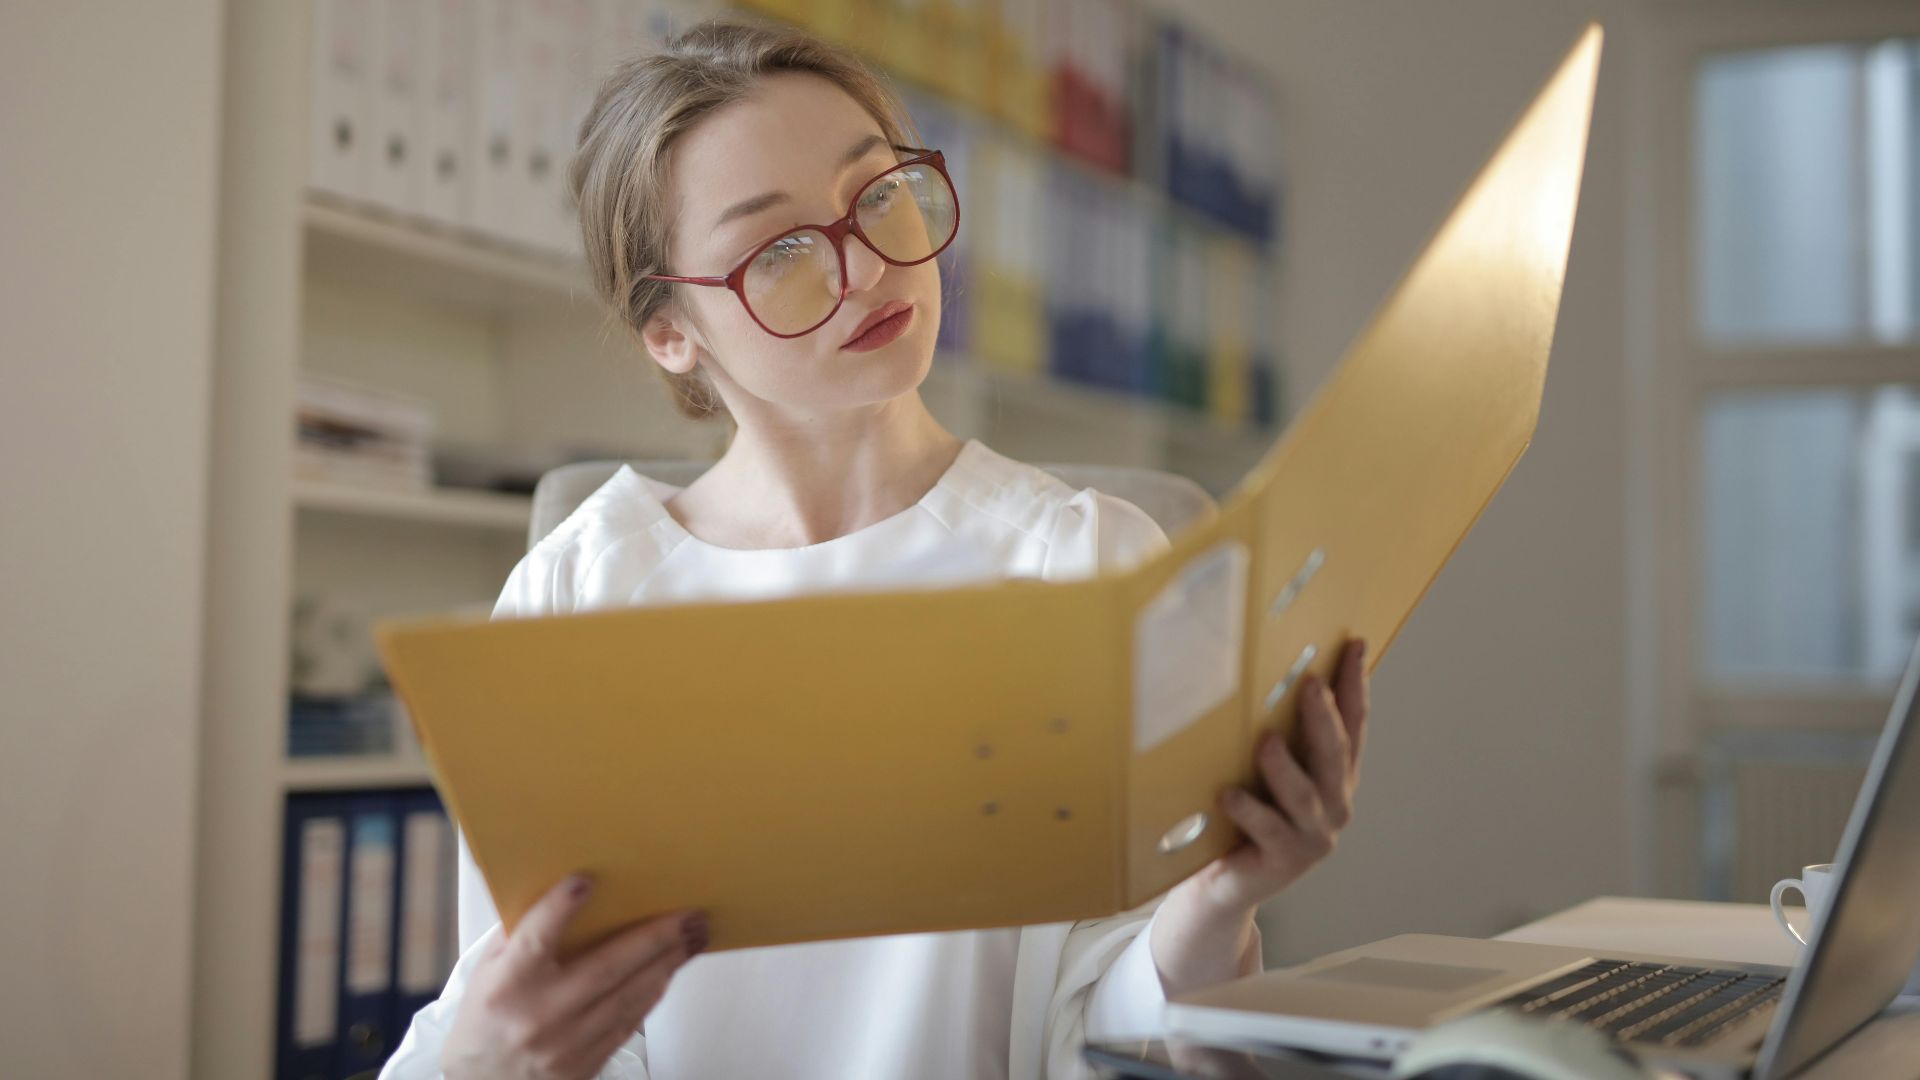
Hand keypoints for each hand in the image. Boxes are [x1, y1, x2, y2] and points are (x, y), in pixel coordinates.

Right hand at [443, 875, 706, 1079]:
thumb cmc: (486, 1021)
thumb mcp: (487, 974)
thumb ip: (519, 937)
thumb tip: (561, 892)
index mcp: (507, 987)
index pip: (535, 940)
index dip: (560, 908)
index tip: (585, 880)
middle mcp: (539, 1016)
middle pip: (606, 968)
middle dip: (655, 938)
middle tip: (689, 915)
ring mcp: (565, 1046)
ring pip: (627, 997)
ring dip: (666, 964)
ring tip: (693, 939)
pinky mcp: (584, 1066)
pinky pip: (628, 1023)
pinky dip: (651, 995)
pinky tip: (668, 972)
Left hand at [1152, 638, 1370, 992]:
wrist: (1227, 882)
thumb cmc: (1248, 814)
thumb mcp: (1269, 770)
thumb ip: (1280, 731)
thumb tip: (1264, 670)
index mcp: (1336, 777)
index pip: (1353, 725)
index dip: (1355, 685)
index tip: (1353, 644)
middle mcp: (1333, 805)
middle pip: (1334, 756)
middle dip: (1324, 719)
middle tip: (1310, 684)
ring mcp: (1311, 836)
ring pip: (1304, 795)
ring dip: (1285, 767)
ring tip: (1266, 741)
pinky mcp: (1282, 862)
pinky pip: (1266, 831)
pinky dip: (1249, 811)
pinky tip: (1228, 794)